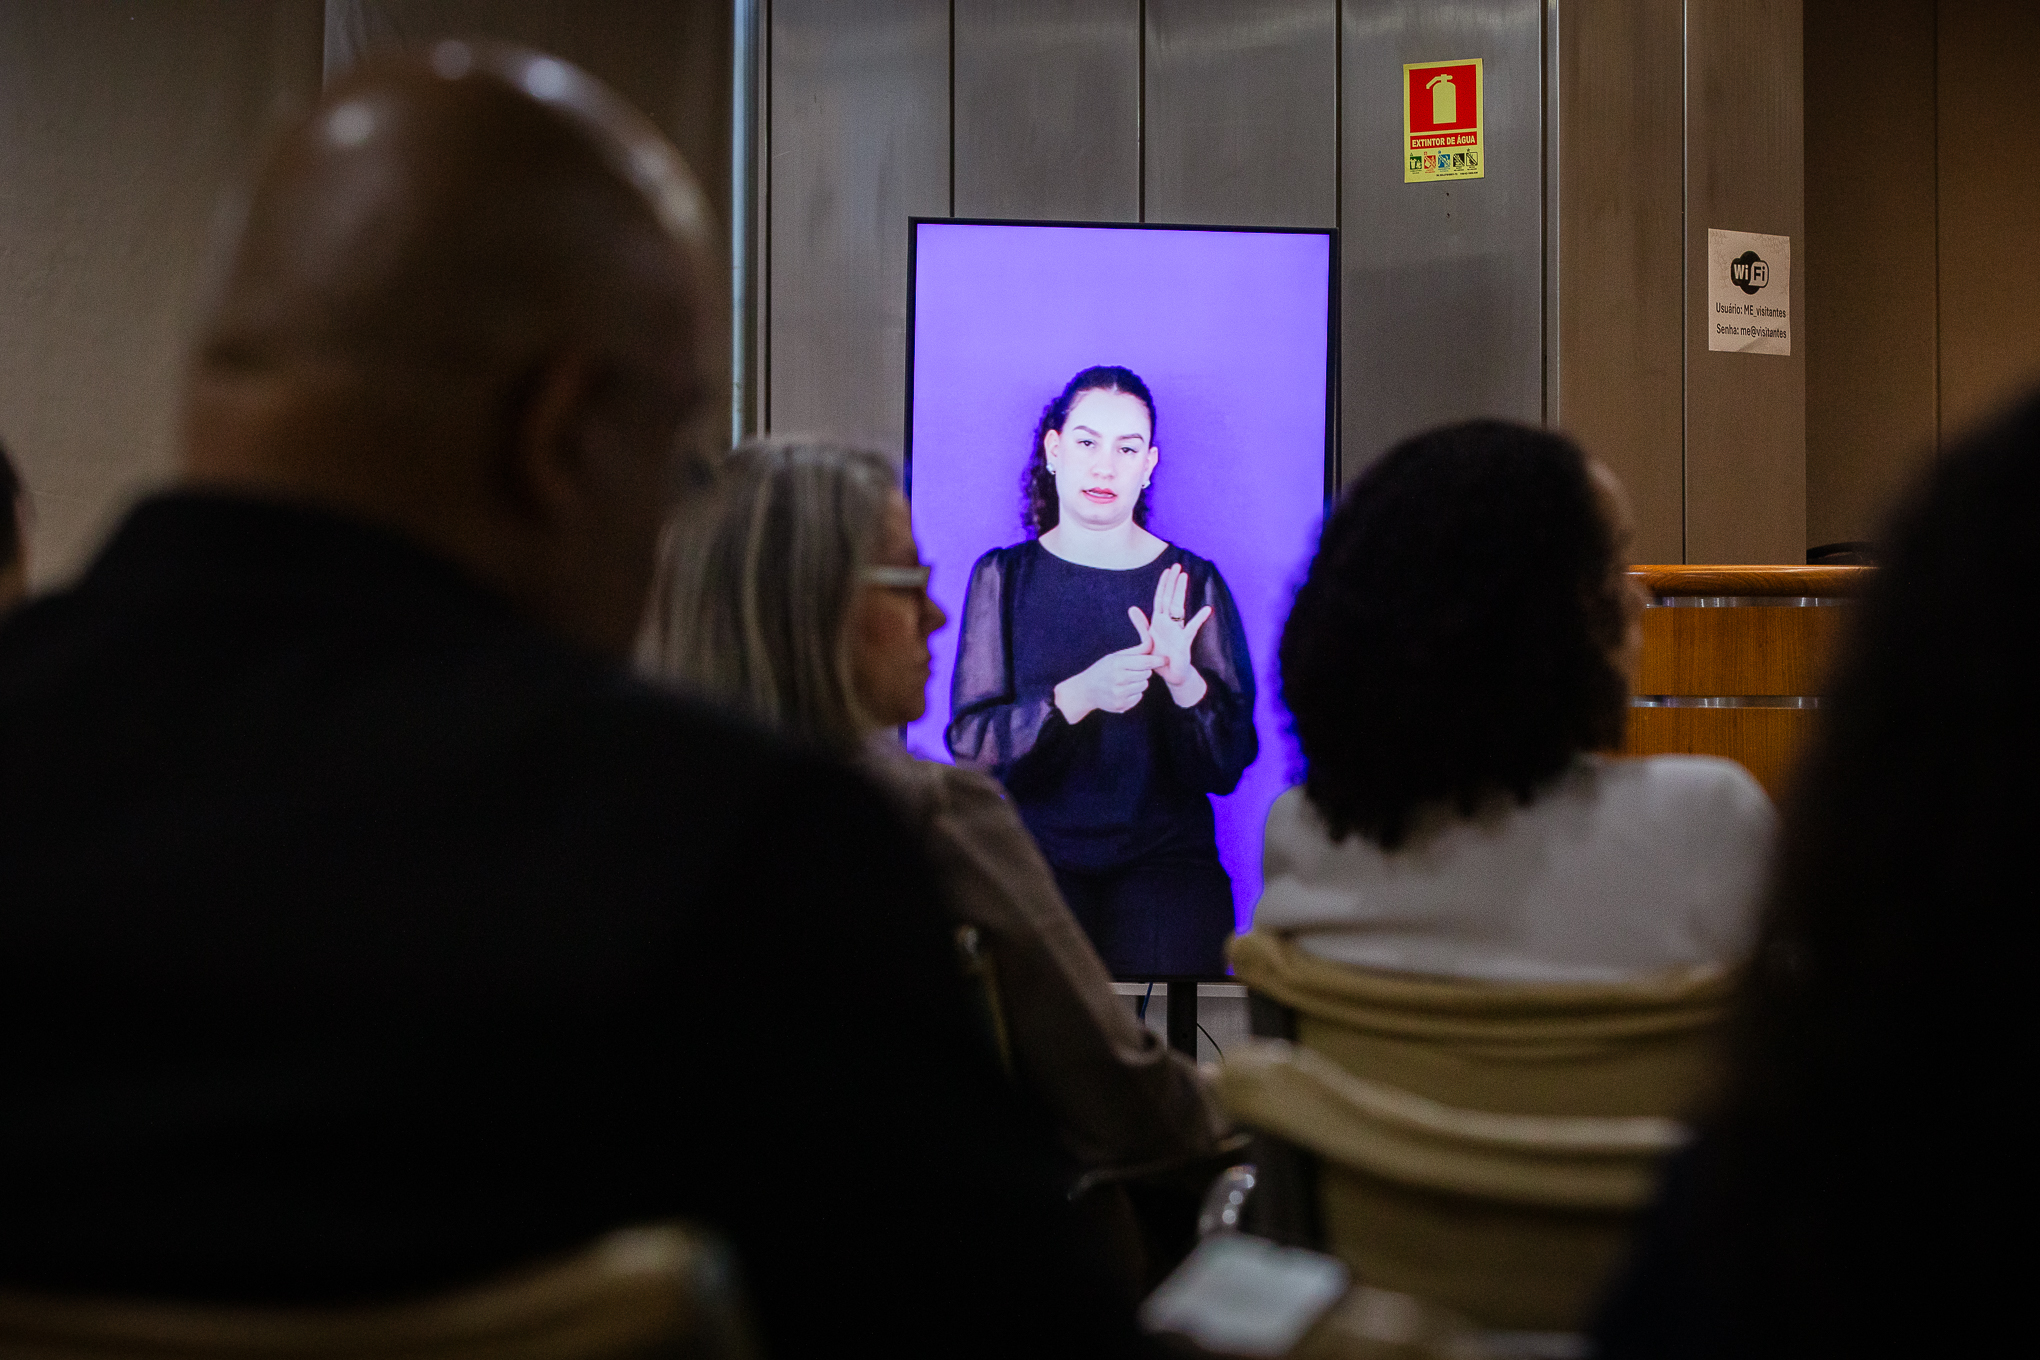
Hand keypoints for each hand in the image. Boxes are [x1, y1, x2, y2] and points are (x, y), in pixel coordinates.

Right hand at [1054, 644, 1165, 723]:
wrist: (1086, 691)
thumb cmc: (1103, 670)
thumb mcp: (1116, 656)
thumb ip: (1136, 651)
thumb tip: (1153, 640)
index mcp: (1118, 663)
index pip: (1145, 661)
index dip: (1158, 660)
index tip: (1166, 659)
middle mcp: (1119, 679)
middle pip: (1147, 674)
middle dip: (1144, 671)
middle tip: (1132, 670)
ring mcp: (1120, 693)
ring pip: (1144, 685)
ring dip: (1139, 682)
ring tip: (1126, 681)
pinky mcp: (1121, 705)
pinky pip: (1138, 697)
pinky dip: (1134, 694)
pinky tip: (1123, 691)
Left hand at [1128, 563, 1211, 707]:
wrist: (1171, 675)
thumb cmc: (1159, 657)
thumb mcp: (1147, 640)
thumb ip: (1141, 625)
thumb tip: (1132, 608)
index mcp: (1159, 622)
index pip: (1161, 598)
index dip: (1163, 584)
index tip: (1167, 570)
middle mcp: (1170, 623)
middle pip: (1170, 598)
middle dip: (1172, 582)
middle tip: (1177, 565)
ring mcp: (1178, 630)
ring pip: (1179, 607)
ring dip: (1180, 592)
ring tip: (1185, 577)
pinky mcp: (1184, 642)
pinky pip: (1192, 629)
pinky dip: (1199, 619)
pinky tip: (1207, 609)